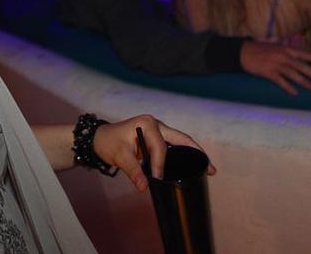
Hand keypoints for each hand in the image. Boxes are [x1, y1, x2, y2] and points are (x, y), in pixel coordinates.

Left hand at [92, 115, 215, 191]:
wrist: (100, 139)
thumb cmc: (109, 143)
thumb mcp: (119, 156)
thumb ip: (133, 171)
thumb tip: (144, 187)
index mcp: (148, 124)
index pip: (160, 147)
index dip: (160, 164)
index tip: (157, 178)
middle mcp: (156, 124)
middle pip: (182, 139)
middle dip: (196, 152)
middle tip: (210, 169)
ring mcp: (159, 130)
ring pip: (181, 142)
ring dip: (193, 154)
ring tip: (208, 168)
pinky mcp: (158, 138)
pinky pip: (175, 146)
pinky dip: (184, 155)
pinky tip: (192, 165)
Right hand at [240, 40, 310, 95]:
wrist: (242, 52)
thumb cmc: (259, 49)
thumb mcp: (276, 47)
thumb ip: (288, 51)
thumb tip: (301, 58)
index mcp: (287, 49)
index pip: (309, 55)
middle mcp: (284, 56)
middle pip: (304, 66)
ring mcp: (276, 64)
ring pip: (295, 75)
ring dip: (305, 82)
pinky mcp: (268, 72)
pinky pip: (281, 81)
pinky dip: (288, 87)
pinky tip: (295, 93)